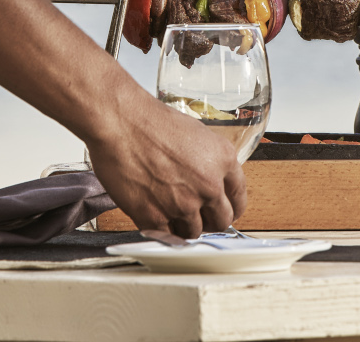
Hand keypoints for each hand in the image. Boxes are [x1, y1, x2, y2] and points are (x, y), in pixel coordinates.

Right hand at [84, 97, 246, 238]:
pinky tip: (157, 216)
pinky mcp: (155, 217)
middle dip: (211, 220)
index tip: (226, 210)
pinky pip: (167, 237)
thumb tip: (210, 179)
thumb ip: (208, 161)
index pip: (239, 197)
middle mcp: (208, 185)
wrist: (120, 122)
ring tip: (172, 211)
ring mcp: (183, 204)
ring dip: (185, 226)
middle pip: (222, 222)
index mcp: (223, 160)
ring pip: (194, 233)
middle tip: (199, 214)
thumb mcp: (196, 133)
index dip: (232, 207)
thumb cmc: (150, 121)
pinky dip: (163, 231)